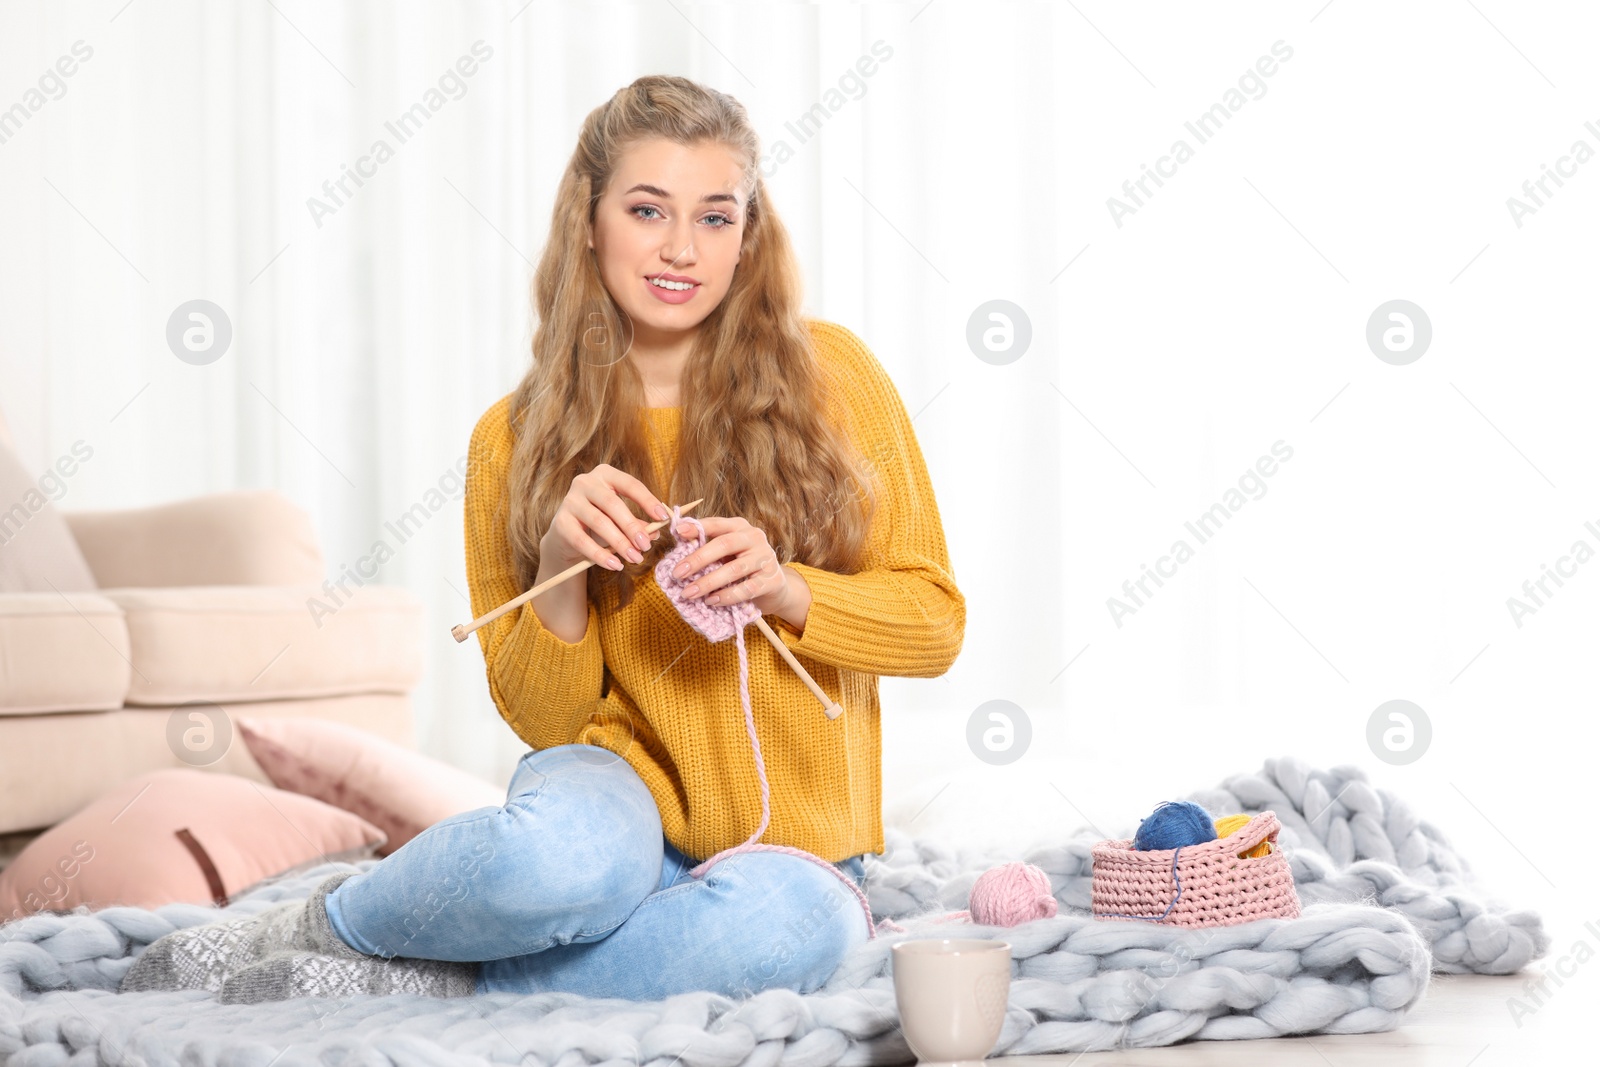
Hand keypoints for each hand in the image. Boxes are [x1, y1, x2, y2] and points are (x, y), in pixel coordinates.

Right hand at [541, 463, 667, 571]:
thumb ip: (638, 523)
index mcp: (605, 475)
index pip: (630, 484)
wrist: (567, 536)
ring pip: (599, 521)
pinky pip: (582, 540)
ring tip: (634, 558)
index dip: (648, 500)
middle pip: (613, 503)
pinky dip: (600, 555)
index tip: (664, 517)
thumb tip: (656, 533)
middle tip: (646, 546)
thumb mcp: (620, 520)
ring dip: (619, 542)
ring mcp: (570, 500)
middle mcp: (585, 482)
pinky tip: (615, 565)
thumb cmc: (600, 522)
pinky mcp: (560, 522)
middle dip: (632, 526)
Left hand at [668, 515, 791, 614]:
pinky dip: (726, 596)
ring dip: (708, 582)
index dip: (698, 527)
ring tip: (689, 593)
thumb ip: (706, 547)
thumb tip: (679, 545)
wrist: (773, 586)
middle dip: (698, 559)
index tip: (678, 532)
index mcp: (740, 527)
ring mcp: (765, 558)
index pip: (717, 524)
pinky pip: (746, 589)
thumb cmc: (741, 566)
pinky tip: (711, 601)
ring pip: (734, 569)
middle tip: (677, 574)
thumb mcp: (725, 553)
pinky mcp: (771, 580)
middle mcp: (754, 538)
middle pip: (724, 544)